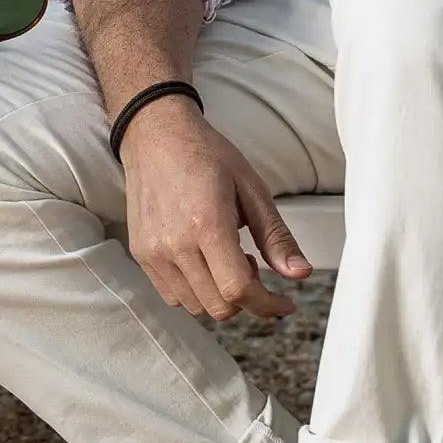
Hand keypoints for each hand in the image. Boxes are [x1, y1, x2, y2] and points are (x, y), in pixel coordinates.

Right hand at [121, 97, 311, 320]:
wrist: (156, 136)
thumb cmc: (206, 155)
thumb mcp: (252, 189)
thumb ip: (276, 236)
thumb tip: (300, 273)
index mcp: (207, 223)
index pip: (238, 289)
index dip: (267, 304)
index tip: (284, 304)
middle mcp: (175, 244)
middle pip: (219, 306)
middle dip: (247, 298)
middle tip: (253, 265)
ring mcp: (153, 252)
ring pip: (196, 306)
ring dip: (220, 296)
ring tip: (226, 257)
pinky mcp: (141, 254)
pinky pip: (173, 296)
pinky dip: (196, 291)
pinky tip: (203, 260)